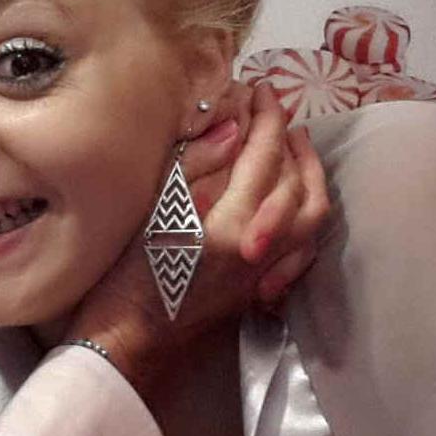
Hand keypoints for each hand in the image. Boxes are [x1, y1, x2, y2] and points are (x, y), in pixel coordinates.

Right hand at [64, 87, 329, 386]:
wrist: (126, 345)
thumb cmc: (125, 280)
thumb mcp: (151, 213)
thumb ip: (195, 166)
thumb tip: (232, 127)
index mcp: (230, 226)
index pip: (264, 157)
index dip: (268, 117)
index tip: (263, 89)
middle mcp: (258, 251)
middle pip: (299, 187)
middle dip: (293, 143)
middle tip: (279, 116)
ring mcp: (263, 276)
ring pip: (310, 222)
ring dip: (310, 179)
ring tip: (296, 153)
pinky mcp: (258, 293)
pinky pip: (302, 253)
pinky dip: (306, 222)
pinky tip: (295, 206)